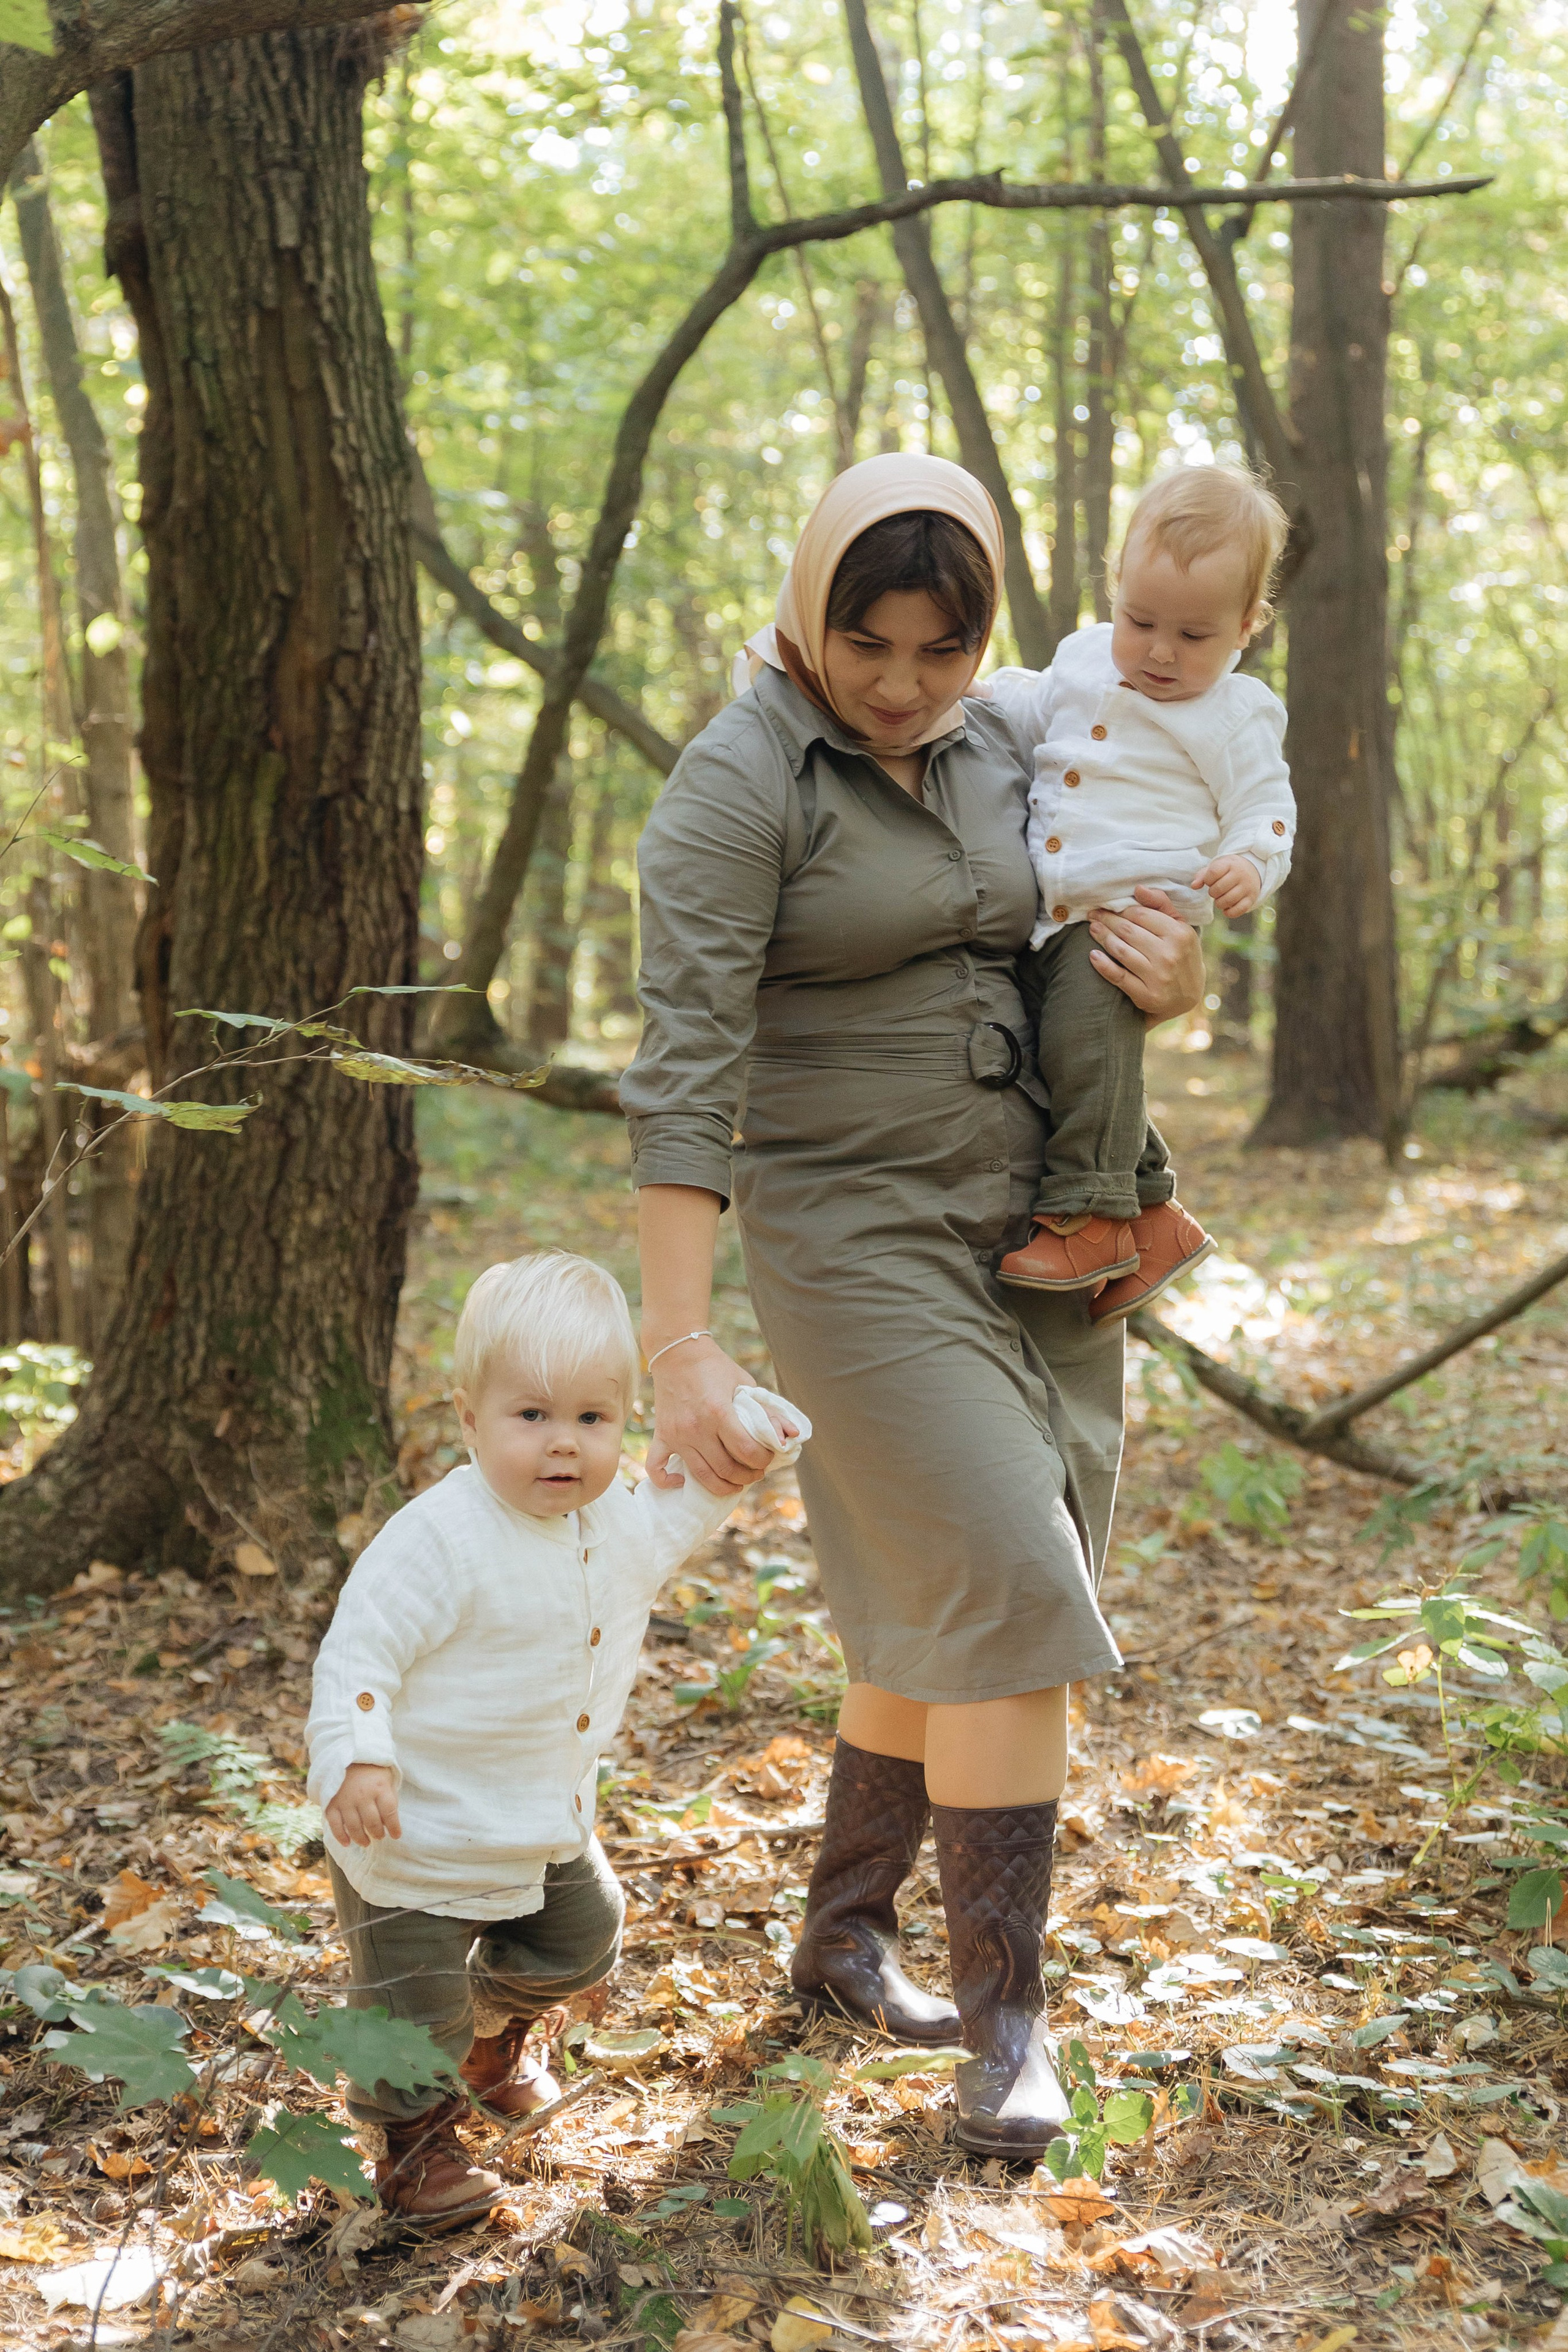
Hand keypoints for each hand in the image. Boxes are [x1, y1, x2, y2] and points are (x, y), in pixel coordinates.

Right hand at [326, 1763, 400, 1846]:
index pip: (389, 1813)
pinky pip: (335, 1825)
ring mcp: (345, 1800)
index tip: (396, 1835)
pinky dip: (341, 1836)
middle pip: (372, 1822)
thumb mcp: (386, 1779)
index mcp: (379, 1788)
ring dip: (361, 1838)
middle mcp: (362, 1795)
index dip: (394, 1827)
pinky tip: (347, 1843)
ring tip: (366, 1842)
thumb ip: (388, 1798)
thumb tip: (390, 1822)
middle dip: (377, 1834)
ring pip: (354, 1827)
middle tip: (379, 1837)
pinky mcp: (331, 1804)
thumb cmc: (371, 1771)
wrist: (347, 1756)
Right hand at [647, 1335, 775, 1495]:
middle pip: (726, 1469)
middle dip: (747, 1476)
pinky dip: (667, 1481)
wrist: (677, 1352)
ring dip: (723, 1486)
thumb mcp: (746, 1385)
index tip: (767, 1458)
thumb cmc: (715, 1368)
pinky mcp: (661, 1435)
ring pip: (701, 1476)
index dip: (763, 1461)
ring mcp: (676, 1434)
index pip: (747, 1451)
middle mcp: (696, 1427)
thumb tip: (791, 1436)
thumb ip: (769, 1412)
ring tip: (735, 1482)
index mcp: (719, 1412)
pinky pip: (656, 1467)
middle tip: (755, 1471)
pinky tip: (683, 1481)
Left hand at [1087, 886, 1204, 1026]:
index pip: (1141, 915)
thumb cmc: (1181, 955)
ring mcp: (1157, 977)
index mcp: (1179, 934)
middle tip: (1093, 915)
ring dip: (1102, 937)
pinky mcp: (1146, 995)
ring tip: (1093, 929)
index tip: (1109, 906)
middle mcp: (1169, 955)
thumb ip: (1162, 905)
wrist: (1189, 996)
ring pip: (1121, 950)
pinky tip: (1093, 955)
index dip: (1121, 909)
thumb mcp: (1181, 928)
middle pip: (1128, 931)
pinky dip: (1102, 965)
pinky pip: (1118, 976)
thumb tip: (1138, 888)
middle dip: (1107, 920)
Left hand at [1191, 856, 1261, 916]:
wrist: (1252, 869)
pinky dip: (1229, 912)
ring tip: (1220, 899)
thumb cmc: (1229, 869)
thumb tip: (1194, 886)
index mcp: (1230, 864)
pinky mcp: (1251, 898)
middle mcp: (1240, 874)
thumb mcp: (1217, 866)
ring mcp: (1247, 887)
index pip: (1213, 873)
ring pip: (1228, 901)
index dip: (1207, 880)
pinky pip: (1238, 910)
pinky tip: (1226, 908)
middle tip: (1215, 891)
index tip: (1210, 881)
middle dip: (1212, 893)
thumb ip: (1203, 875)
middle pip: (1218, 889)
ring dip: (1219, 903)